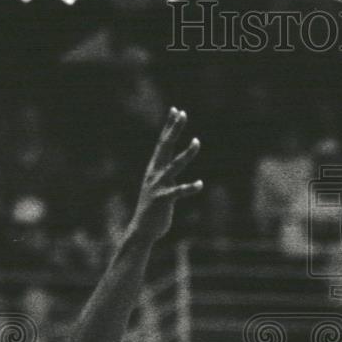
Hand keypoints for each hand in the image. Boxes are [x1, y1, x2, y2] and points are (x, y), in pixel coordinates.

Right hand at [133, 107, 201, 240]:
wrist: (142, 230)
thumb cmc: (153, 209)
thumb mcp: (158, 186)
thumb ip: (164, 175)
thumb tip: (169, 166)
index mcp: (154, 169)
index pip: (162, 143)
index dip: (169, 127)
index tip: (176, 110)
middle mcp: (155, 173)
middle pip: (165, 146)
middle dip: (174, 130)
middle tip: (182, 113)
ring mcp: (158, 186)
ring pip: (174, 165)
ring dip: (187, 153)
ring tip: (197, 141)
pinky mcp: (163, 200)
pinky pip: (179, 192)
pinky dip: (190, 188)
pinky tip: (200, 184)